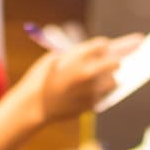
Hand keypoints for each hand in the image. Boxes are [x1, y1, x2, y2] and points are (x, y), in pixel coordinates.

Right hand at [24, 35, 142, 123]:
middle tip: (112, 61)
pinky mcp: (92, 104)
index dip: (102, 46)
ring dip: (108, 77)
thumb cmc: (42, 78)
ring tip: (97, 78)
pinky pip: (105, 95)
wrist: (35, 105)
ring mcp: (92, 90)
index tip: (103, 46)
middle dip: (113, 60)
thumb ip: (78, 54)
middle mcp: (88, 73)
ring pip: (113, 80)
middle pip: (115, 62)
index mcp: (78, 57)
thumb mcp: (56, 57)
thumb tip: (99, 51)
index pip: (103, 45)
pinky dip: (101, 92)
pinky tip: (89, 90)